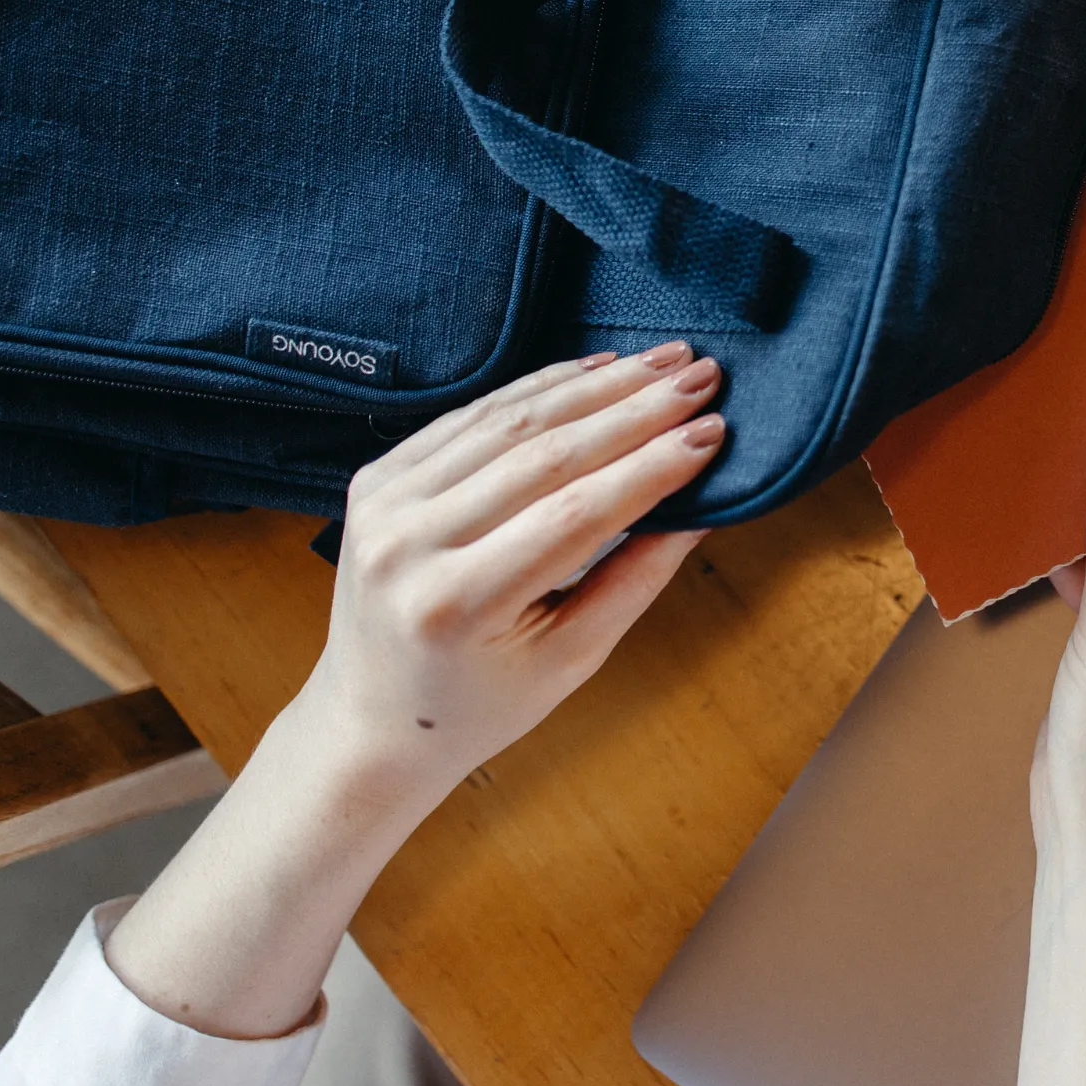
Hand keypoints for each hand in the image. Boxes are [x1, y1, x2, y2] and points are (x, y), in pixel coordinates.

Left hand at [302, 340, 723, 803]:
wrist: (372, 722)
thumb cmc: (480, 705)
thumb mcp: (569, 660)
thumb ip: (634, 580)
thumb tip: (701, 507)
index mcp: (456, 605)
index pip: (574, 514)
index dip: (650, 468)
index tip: (713, 430)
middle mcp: (408, 545)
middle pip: (543, 456)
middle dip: (634, 410)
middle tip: (702, 377)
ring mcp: (383, 503)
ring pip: (508, 421)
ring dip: (594, 385)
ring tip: (661, 363)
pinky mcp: (376, 477)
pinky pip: (469, 417)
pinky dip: (537, 388)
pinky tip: (593, 369)